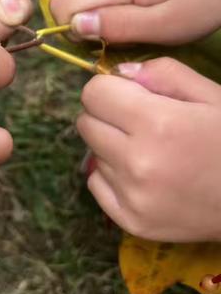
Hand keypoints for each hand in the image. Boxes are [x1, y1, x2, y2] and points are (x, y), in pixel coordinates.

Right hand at [50, 0, 220, 44]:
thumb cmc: (199, 3)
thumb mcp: (163, 26)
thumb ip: (118, 26)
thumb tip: (75, 26)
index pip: (63, 7)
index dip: (76, 33)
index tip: (104, 41)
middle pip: (68, 2)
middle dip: (87, 25)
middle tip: (122, 33)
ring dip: (98, 15)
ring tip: (133, 17)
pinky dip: (105, 3)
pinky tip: (132, 4)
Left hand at [76, 58, 220, 241]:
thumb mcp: (212, 95)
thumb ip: (164, 73)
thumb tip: (118, 73)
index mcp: (158, 123)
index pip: (93, 94)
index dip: (109, 89)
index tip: (126, 95)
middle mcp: (137, 162)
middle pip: (85, 123)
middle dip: (105, 115)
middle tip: (136, 123)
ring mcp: (131, 196)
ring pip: (92, 153)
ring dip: (111, 147)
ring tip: (149, 152)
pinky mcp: (129, 220)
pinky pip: (95, 183)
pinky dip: (111, 176)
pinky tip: (142, 176)